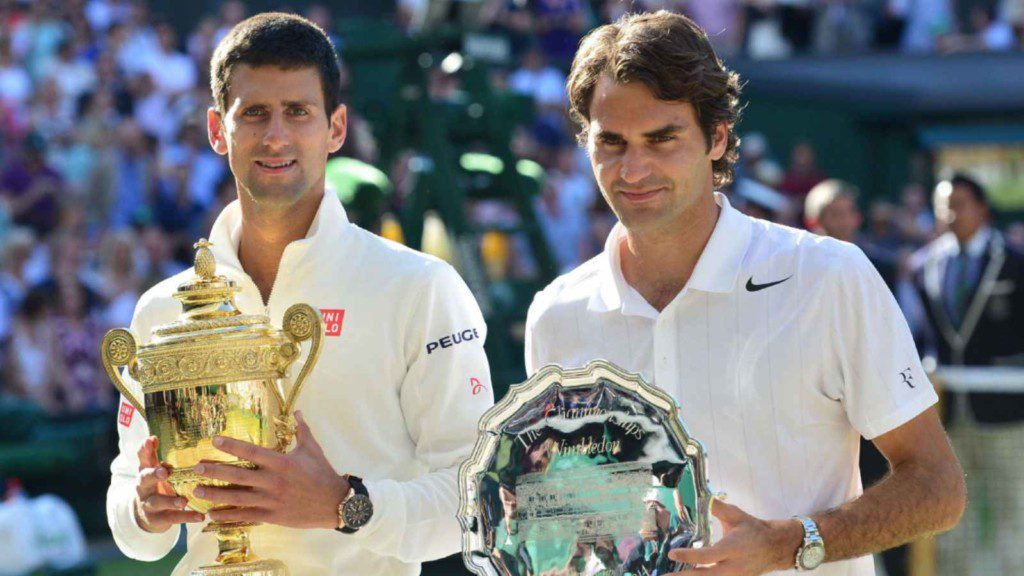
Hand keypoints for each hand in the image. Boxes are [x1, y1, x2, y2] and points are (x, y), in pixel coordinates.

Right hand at [134, 436, 204, 532]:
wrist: (145, 515)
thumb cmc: (154, 486)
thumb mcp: (153, 470)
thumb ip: (152, 455)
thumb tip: (153, 437)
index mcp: (145, 472)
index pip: (143, 458)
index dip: (144, 449)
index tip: (150, 440)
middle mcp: (144, 488)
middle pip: (145, 479)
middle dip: (154, 475)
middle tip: (164, 472)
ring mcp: (149, 504)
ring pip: (158, 502)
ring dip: (171, 501)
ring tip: (183, 501)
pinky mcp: (158, 519)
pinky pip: (173, 518)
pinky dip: (187, 517)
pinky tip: (200, 517)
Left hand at [194, 410, 347, 528]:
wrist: (335, 502)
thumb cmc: (323, 473)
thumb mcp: (313, 449)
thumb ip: (302, 429)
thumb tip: (297, 411)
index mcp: (281, 462)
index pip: (251, 451)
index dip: (232, 445)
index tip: (214, 441)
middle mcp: (273, 481)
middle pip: (238, 475)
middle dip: (215, 471)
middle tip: (196, 467)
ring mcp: (271, 500)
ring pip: (237, 497)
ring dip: (215, 494)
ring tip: (196, 490)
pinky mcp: (272, 516)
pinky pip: (245, 515)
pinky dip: (227, 515)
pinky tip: (211, 514)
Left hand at [666, 499, 803, 574]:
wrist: (775, 548)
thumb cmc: (753, 529)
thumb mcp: (737, 516)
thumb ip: (718, 508)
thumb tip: (703, 496)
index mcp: (733, 549)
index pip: (708, 555)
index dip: (689, 555)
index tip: (672, 553)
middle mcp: (733, 567)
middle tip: (664, 575)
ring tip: (670, 575)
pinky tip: (685, 575)